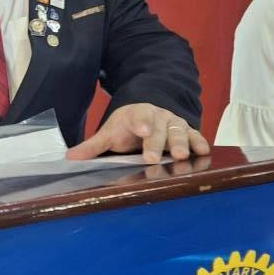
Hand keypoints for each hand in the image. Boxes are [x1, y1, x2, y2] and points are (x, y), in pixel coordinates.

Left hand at [66, 104, 210, 163]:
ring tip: (182, 157)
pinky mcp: (188, 132)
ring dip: (181, 144)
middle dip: (157, 142)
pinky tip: (204, 152)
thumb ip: (93, 147)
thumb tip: (69, 158)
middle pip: (159, 128)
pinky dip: (200, 143)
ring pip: (179, 132)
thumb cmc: (127, 128)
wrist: (148, 116)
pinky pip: (196, 136)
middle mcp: (158, 117)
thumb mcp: (110, 134)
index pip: (139, 117)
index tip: (141, 131)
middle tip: (154, 157)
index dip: (141, 123)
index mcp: (137, 115)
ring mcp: (175, 124)